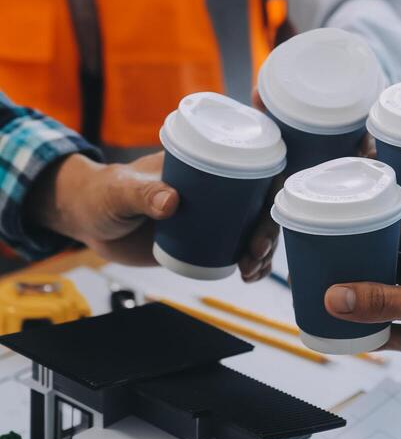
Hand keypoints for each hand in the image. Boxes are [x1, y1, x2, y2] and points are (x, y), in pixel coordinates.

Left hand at [27, 152, 279, 278]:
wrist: (89, 222)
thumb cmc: (102, 193)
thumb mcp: (121, 190)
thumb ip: (143, 193)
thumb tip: (171, 202)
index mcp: (202, 162)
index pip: (251, 163)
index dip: (273, 182)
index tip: (272, 206)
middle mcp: (214, 187)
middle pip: (259, 203)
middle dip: (267, 228)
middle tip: (256, 251)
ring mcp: (211, 215)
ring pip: (252, 229)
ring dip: (262, 250)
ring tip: (251, 269)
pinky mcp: (203, 240)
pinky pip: (235, 249)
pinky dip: (248, 263)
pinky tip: (249, 276)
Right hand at [324, 222, 400, 394]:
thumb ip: (383, 300)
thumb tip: (334, 297)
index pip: (388, 228)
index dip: (361, 224)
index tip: (327, 223)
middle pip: (375, 265)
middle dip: (347, 266)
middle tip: (310, 264)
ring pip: (375, 300)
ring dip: (351, 302)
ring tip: (313, 296)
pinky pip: (383, 332)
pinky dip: (362, 334)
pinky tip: (337, 333)